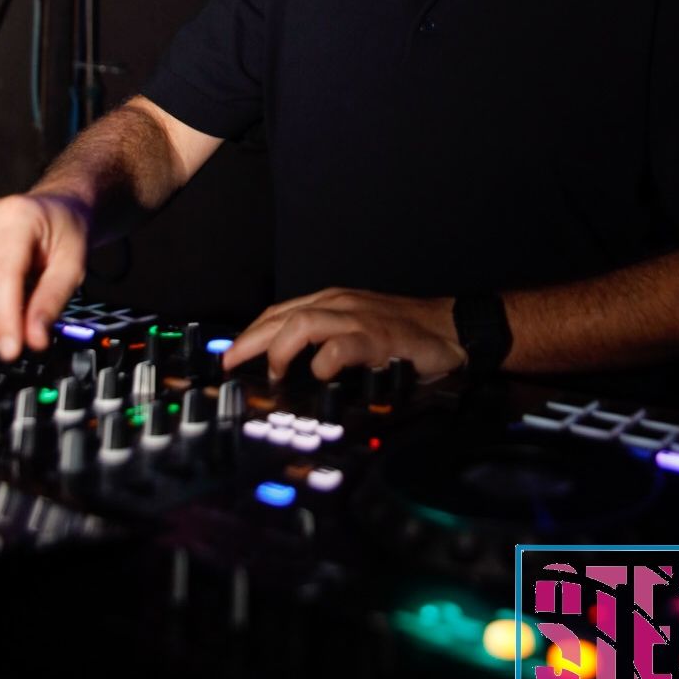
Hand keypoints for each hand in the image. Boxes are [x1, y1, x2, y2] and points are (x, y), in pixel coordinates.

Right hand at [0, 192, 91, 361]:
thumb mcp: (73, 264)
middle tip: (9, 346)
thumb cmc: (64, 232)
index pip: (0, 274)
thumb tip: (34, 338)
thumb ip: (52, 301)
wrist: (54, 211)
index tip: (12, 347)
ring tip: (2, 328)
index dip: (3, 317)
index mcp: (17, 216)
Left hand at [223, 286, 466, 382]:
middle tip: (231, 365)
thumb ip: (326, 342)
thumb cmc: (404, 335)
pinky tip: (319, 375)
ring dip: (279, 350)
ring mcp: (358, 319)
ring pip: (303, 324)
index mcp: (332, 303)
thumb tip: (287, 368)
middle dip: (250, 341)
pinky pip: (341, 345)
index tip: (229, 357)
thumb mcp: (357, 330)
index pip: (279, 313)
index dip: (250, 334)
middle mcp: (340, 305)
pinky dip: (323, 360)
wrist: (450, 329)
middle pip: (282, 316)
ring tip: (274, 373)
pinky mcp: (378, 337)